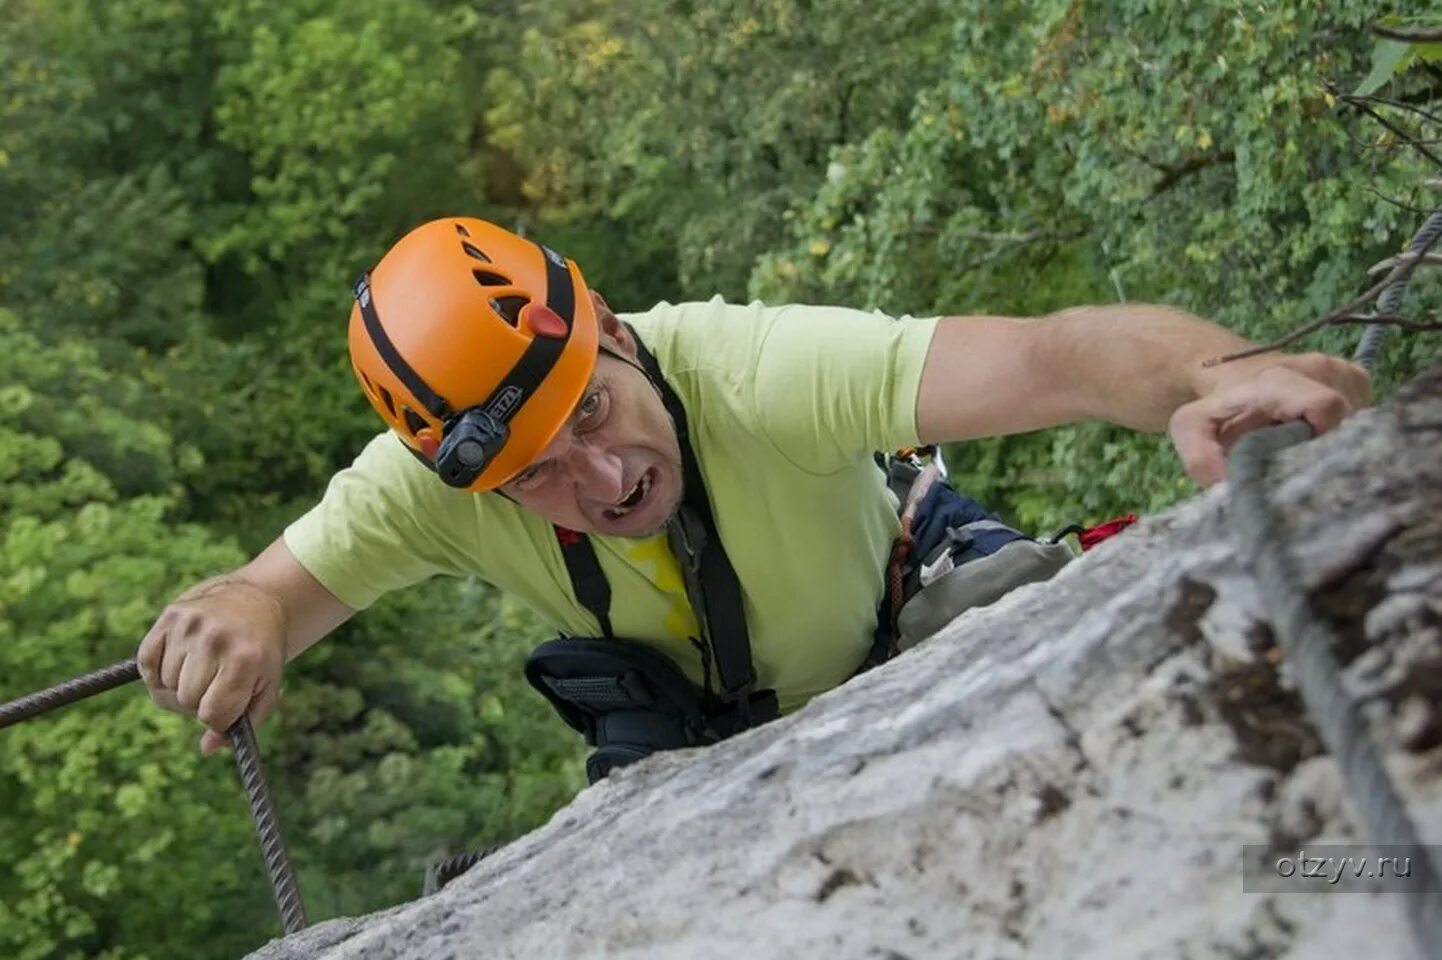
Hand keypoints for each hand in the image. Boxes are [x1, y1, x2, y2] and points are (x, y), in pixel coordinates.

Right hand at [137, 578, 286, 754]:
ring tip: (201, 668)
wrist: (254, 602)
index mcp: (245, 660)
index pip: (212, 715)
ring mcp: (190, 626)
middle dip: (198, 703)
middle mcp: (216, 640)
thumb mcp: (266, 687)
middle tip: (214, 685)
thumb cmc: (260, 653)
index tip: (224, 708)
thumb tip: (207, 748)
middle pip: (185, 701)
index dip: (216, 720)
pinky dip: (158, 672)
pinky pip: (146, 664)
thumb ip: (244, 723)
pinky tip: (180, 661)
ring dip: (179, 686)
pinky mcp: (170, 616)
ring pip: (164, 686)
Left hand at [1169, 352, 1371, 486]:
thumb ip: (1200, 456)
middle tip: (1295, 459)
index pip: (1326, 406)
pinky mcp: (1359, 379)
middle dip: (1323, 450)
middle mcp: (1320, 369)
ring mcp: (1343, 372)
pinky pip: (1366, 414)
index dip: (1319, 441)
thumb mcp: (1191, 429)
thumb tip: (1228, 486)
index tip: (1299, 461)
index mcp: (1281, 381)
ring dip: (1333, 442)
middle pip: (1346, 423)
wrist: (1232, 375)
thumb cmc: (1216, 407)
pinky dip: (1344, 431)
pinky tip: (1318, 434)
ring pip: (1358, 422)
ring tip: (1301, 444)